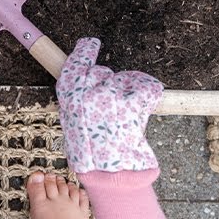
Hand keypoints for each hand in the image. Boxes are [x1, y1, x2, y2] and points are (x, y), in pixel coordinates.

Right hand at [56, 37, 162, 173]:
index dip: (84, 51)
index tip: (90, 43)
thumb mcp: (73, 126)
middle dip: (111, 84)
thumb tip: (86, 83)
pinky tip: (143, 111)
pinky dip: (149, 95)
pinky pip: (147, 86)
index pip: (76, 64)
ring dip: (130, 92)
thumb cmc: (92, 154)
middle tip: (114, 106)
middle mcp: (87, 92)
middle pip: (103, 73)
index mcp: (69, 98)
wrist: (111, 175)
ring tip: (126, 118)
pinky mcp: (132, 101)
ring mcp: (110, 95)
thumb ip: (78, 103)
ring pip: (125, 80)